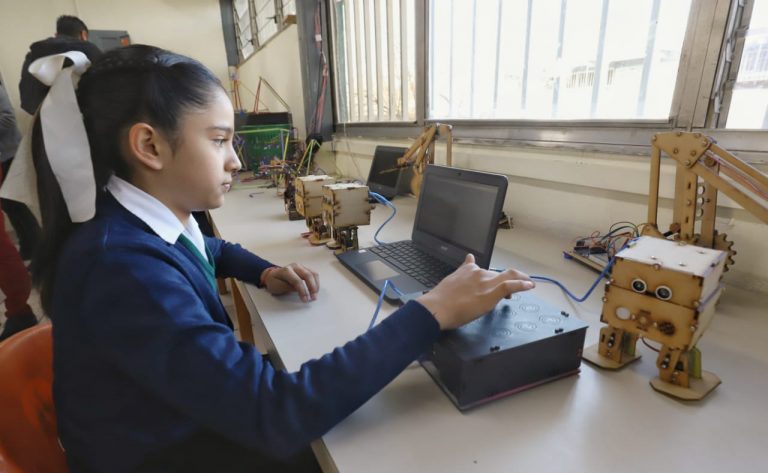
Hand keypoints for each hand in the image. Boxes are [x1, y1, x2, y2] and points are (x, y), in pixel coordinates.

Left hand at [264, 263, 319, 301]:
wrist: (273, 275)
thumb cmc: (274, 282)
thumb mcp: (277, 286)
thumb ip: (288, 287)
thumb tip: (299, 290)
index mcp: (286, 270)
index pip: (297, 281)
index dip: (302, 291)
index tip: (305, 300)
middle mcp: (295, 266)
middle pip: (307, 275)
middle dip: (312, 288)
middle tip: (313, 298)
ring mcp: (301, 266)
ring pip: (313, 274)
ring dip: (316, 285)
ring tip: (315, 295)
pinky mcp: (305, 269)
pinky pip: (314, 274)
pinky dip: (316, 282)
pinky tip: (315, 290)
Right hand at [416, 254, 533, 329]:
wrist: (437, 307)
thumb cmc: (440, 299)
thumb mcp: (451, 280)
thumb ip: (462, 270)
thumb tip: (468, 258)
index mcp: (468, 269)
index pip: (486, 269)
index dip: (495, 276)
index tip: (499, 281)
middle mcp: (478, 272)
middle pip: (499, 274)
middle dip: (511, 280)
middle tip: (518, 287)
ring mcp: (485, 282)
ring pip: (508, 277)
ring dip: (520, 280)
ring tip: (528, 284)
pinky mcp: (490, 293)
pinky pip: (510, 285)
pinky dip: (522, 284)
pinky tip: (529, 286)